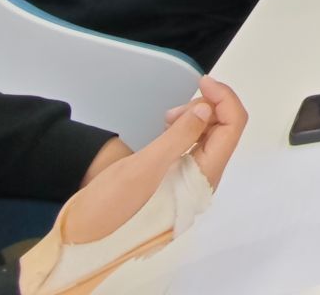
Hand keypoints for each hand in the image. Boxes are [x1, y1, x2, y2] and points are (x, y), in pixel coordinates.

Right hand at [60, 78, 244, 242]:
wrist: (86, 239)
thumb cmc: (112, 206)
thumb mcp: (144, 167)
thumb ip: (180, 136)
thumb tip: (207, 108)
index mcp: (205, 174)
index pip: (233, 126)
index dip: (224, 97)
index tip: (201, 81)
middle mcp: (205, 177)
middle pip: (225, 128)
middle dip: (206, 108)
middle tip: (170, 112)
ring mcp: (191, 179)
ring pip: (210, 136)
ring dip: (194, 119)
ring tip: (166, 120)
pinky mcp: (175, 179)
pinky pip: (194, 146)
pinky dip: (184, 131)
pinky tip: (166, 130)